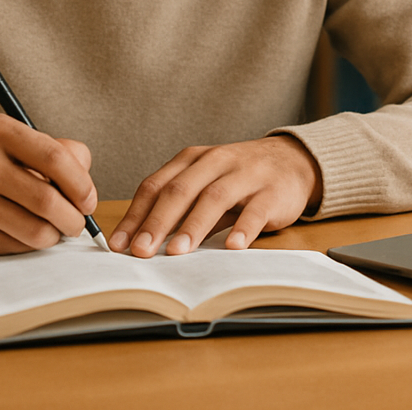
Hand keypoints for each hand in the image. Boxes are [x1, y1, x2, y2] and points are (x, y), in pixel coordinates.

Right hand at [0, 113, 96, 254]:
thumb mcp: (11, 143)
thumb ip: (56, 153)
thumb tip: (86, 181)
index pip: (56, 158)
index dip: (81, 184)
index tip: (89, 200)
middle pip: (48, 199)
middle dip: (74, 218)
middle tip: (77, 222)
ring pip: (35, 230)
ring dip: (54, 236)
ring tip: (53, 229)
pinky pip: (14, 246)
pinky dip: (30, 245)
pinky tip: (23, 233)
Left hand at [109, 136, 321, 257]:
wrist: (292, 160)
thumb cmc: (239, 177)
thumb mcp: (206, 183)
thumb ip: (180, 209)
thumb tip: (144, 242)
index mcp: (193, 160)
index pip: (156, 185)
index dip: (136, 214)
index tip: (119, 244)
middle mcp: (216, 161)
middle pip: (180, 190)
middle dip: (158, 221)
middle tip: (141, 251)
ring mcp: (245, 174)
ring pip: (214, 197)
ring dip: (193, 225)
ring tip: (176, 252)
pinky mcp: (272, 191)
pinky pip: (255, 210)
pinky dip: (243, 228)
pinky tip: (232, 247)